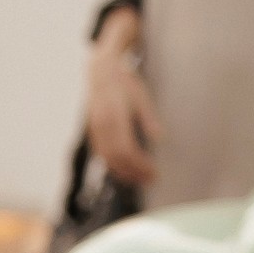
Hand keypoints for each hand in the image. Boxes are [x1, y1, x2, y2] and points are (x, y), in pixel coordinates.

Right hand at [84, 35, 158, 189]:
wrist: (101, 72)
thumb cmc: (124, 83)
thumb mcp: (141, 96)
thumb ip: (149, 118)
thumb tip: (160, 138)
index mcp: (115, 117)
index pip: (127, 150)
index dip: (140, 165)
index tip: (155, 172)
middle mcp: (102, 126)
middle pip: (117, 159)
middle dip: (135, 172)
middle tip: (152, 180)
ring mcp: (95, 130)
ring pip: (107, 160)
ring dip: (124, 173)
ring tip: (142, 180)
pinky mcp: (93, 132)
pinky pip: (101, 155)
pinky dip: (114, 166)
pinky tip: (127, 171)